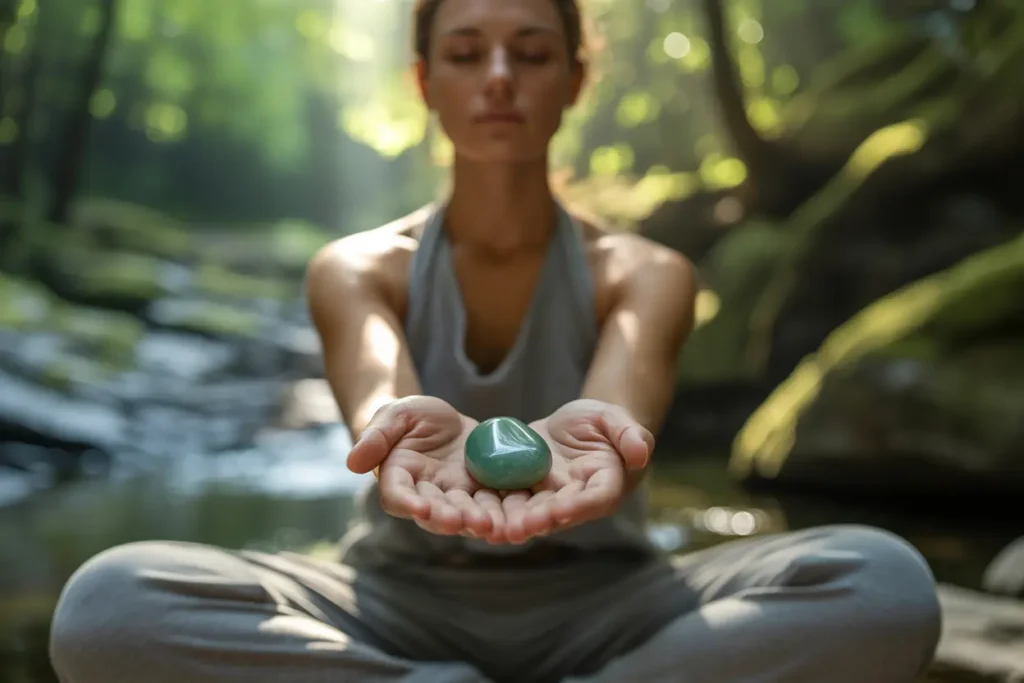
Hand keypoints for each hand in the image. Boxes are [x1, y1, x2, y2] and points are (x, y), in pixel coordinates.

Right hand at [346, 396, 503, 539]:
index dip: (408, 503)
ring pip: (464, 513)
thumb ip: (376, 436)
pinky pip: (491, 504)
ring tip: (488, 525)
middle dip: (447, 517)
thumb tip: (352, 463)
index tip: (421, 508)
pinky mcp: (482, 491)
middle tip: (461, 521)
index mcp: (399, 478)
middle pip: (434, 511)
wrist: (444, 420)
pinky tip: (511, 518)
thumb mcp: (394, 415)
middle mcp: (427, 494)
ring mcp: (456, 495)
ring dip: (475, 521)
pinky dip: (500, 513)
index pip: (398, 495)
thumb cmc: (412, 416)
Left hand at [502, 399, 653, 543]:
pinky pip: (510, 499)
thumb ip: (630, 434)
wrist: (576, 424)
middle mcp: (576, 498)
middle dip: (538, 521)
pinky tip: (478, 514)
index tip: (560, 510)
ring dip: (515, 522)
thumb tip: (641, 452)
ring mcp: (549, 496)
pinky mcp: (526, 488)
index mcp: (604, 485)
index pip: (595, 498)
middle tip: (518, 528)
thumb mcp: (615, 419)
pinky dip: (496, 508)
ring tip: (496, 529)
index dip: (579, 506)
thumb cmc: (603, 422)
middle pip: (558, 512)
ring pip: (532, 512)